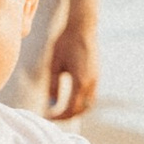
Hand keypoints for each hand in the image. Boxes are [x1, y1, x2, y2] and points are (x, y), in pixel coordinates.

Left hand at [42, 0, 100, 120]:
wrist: (82, 27)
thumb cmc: (65, 43)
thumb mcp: (54, 65)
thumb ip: (52, 85)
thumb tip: (50, 104)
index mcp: (80, 82)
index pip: (70, 108)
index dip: (58, 116)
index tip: (46, 116)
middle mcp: (91, 83)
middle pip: (81, 110)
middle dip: (67, 116)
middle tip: (52, 116)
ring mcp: (96, 79)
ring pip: (88, 104)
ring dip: (76, 110)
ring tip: (61, 110)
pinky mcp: (96, 75)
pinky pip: (91, 95)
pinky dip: (81, 102)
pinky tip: (69, 99)